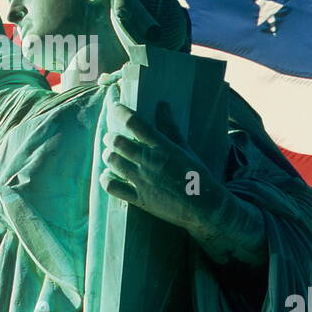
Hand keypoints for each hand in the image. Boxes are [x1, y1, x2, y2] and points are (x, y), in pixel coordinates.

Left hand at [99, 100, 226, 235]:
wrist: (205, 207)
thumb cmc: (197, 175)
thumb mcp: (184, 148)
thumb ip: (170, 126)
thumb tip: (162, 104)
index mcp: (162, 147)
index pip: (134, 123)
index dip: (120, 111)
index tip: (114, 107)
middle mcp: (149, 161)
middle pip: (117, 142)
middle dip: (110, 137)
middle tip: (111, 138)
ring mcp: (142, 181)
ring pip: (112, 161)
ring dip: (107, 155)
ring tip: (110, 155)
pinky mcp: (139, 199)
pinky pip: (113, 187)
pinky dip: (106, 179)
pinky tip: (108, 175)